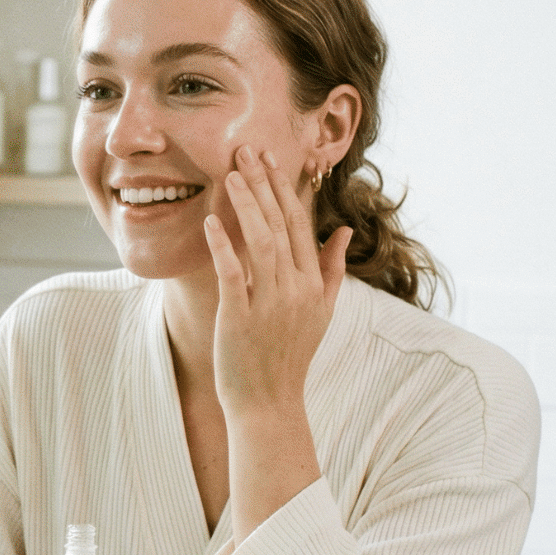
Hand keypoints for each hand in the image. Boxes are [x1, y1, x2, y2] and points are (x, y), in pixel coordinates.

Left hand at [202, 146, 350, 420]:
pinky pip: (233, 273)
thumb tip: (342, 232)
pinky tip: (213, 220)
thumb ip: (332, 269)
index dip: (286, 189)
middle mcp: (296, 288)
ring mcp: (269, 303)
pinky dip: (223, 245)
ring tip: (230, 173)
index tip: (273, 159)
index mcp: (313, 284)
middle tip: (247, 150)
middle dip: (265, 184)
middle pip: (281, 224)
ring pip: (260, 241)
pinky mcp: (240, 317)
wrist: (269, 404)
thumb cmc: (289, 358)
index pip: (300, 225)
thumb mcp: (321, 312)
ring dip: (246, 203)